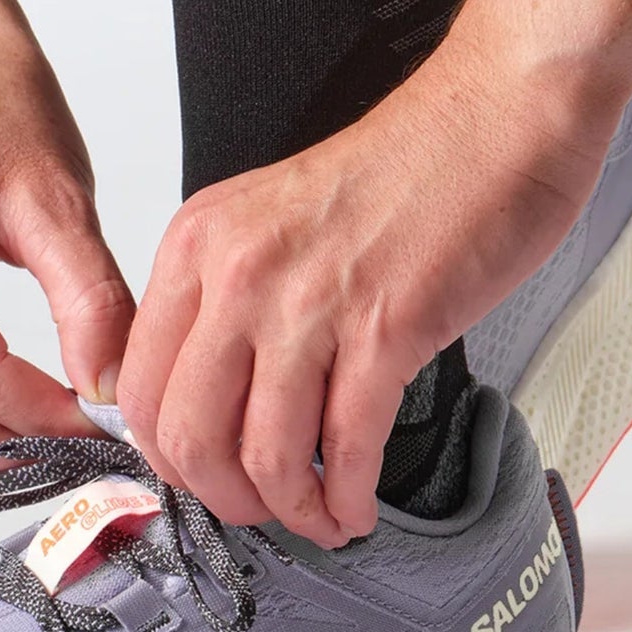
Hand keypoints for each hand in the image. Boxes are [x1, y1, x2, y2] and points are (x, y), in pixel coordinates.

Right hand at [0, 26, 134, 460]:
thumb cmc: (0, 114)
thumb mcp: (61, 199)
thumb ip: (90, 299)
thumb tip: (110, 391)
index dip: (49, 420)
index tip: (117, 432)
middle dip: (23, 447)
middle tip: (102, 449)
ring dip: (0, 443)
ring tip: (76, 435)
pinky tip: (36, 412)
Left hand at [115, 27, 625, 545]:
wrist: (494, 114)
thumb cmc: (402, 167)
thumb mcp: (269, 220)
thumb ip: (226, 295)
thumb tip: (208, 396)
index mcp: (198, 242)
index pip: (137, 383)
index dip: (166, 454)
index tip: (200, 477)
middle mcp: (238, 270)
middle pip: (188, 435)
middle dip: (224, 498)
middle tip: (260, 510)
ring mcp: (308, 301)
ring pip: (261, 455)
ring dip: (290, 510)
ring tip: (318, 516)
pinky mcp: (386, 327)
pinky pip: (345, 447)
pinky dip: (347, 498)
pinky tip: (358, 506)